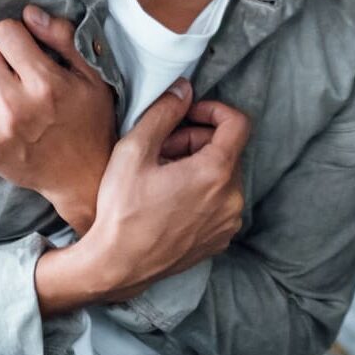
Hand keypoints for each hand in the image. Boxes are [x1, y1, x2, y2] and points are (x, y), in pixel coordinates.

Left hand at [0, 5, 116, 234]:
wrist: (82, 177)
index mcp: (45, 84)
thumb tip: (28, 13)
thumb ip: (63, 39)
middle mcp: (15, 106)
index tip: (24, 49)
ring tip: (4, 90)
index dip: (14, 35)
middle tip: (10, 67)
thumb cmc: (90, 121)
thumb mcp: (92, 77)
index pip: (3, 31)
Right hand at [37, 81, 247, 311]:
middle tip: (161, 148)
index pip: (238, 123)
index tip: (188, 114)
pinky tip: (169, 199)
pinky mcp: (220, 240)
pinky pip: (220, 202)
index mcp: (216, 172)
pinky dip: (201, 192)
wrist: (117, 265)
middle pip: (226, 150)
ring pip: (223, 176)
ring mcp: (229, 222)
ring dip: (198, 166)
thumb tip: (184, 88)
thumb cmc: (122, 209)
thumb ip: (164, 112)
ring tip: (162, 175)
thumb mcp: (135, 150)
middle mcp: (232, 198)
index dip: (213, 110)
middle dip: (196, 140)